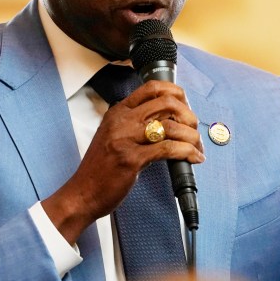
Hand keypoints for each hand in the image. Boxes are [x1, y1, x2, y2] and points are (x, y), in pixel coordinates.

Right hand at [43, 81, 204, 243]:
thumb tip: (169, 120)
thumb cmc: (100, 169)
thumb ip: (135, 124)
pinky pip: (167, 149)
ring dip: (191, 136)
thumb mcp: (114, 136)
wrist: (82, 193)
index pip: (151, 88)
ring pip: (170, 125)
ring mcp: (125, 139)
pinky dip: (186, 152)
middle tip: (195, 129)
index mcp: (118, 112)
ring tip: (197, 147)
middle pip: (166, 103)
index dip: (176, 92)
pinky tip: (193, 158)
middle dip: (189, 115)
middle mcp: (121, 120)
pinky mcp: (131, 159)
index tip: (186, 105)